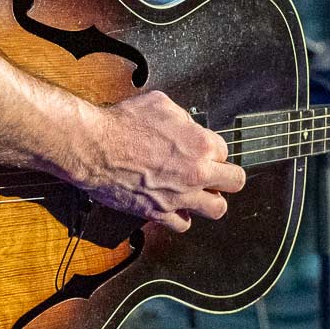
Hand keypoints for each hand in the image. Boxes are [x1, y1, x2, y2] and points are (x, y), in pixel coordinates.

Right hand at [75, 91, 245, 232]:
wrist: (94, 147)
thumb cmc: (122, 123)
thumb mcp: (161, 104)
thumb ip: (183, 118)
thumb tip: (188, 126)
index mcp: (200, 144)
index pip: (224, 151)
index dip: (212, 149)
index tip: (203, 150)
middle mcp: (196, 173)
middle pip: (235, 182)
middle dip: (227, 176)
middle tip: (216, 174)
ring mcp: (179, 196)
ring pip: (216, 209)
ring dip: (212, 200)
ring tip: (201, 193)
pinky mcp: (158, 212)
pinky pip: (182, 224)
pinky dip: (182, 217)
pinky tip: (176, 206)